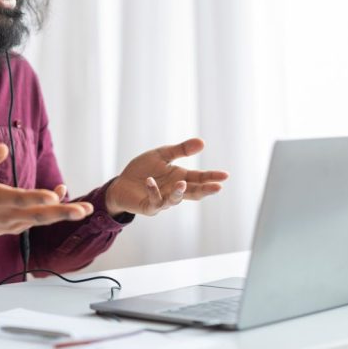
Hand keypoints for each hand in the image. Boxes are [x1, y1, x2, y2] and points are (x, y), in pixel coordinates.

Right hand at [0, 144, 92, 241]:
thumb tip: (4, 147)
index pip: (18, 199)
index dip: (36, 198)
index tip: (54, 196)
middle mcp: (6, 214)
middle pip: (38, 215)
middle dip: (63, 213)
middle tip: (84, 211)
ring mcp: (12, 224)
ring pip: (41, 220)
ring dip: (63, 214)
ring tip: (85, 209)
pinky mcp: (15, 228)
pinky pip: (36, 220)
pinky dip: (51, 212)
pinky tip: (62, 198)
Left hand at [105, 138, 227, 216]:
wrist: (122, 182)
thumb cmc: (143, 169)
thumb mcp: (162, 154)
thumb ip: (181, 150)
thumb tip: (202, 142)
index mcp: (180, 177)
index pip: (199, 178)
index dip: (211, 177)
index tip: (225, 175)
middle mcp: (174, 190)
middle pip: (193, 192)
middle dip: (205, 190)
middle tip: (217, 187)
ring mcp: (163, 200)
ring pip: (174, 199)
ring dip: (178, 192)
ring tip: (182, 183)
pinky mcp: (149, 206)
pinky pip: (154, 201)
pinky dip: (153, 191)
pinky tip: (150, 181)